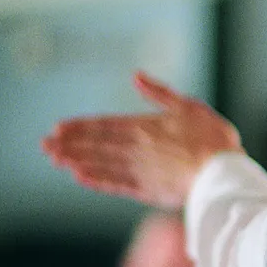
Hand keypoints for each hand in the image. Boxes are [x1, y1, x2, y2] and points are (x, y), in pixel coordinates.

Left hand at [42, 72, 241, 208]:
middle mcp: (135, 148)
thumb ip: (160, 93)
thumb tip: (136, 76)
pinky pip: (115, 184)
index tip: (57, 128)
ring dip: (76, 161)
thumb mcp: (189, 106)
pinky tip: (80, 178)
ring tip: (55, 161)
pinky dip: (96, 181)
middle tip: (45, 146)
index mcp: (145, 126)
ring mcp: (139, 170)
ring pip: (100, 164)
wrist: (222, 173)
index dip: (79, 127)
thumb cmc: (212, 138)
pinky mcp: (147, 190)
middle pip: (95, 144)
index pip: (104, 125)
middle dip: (69, 144)